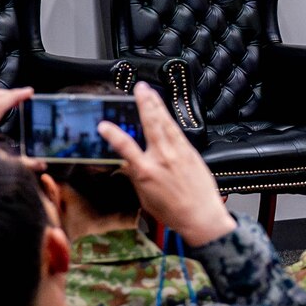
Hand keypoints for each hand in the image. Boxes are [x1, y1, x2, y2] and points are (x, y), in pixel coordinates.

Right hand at [99, 83, 235, 246]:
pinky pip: (178, 131)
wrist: (202, 217)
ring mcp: (179, 153)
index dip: (113, 135)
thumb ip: (135, 177)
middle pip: (152, 125)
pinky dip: (170, 119)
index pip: (126, 148)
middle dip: (144, 103)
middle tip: (139, 88)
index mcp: (146, 172)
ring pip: (166, 123)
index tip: (103, 125)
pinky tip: (166, 112)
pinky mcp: (191, 153)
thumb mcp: (145, 197)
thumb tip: (127, 163)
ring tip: (150, 92)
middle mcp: (163, 159)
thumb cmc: (173, 212)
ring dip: (157, 105)